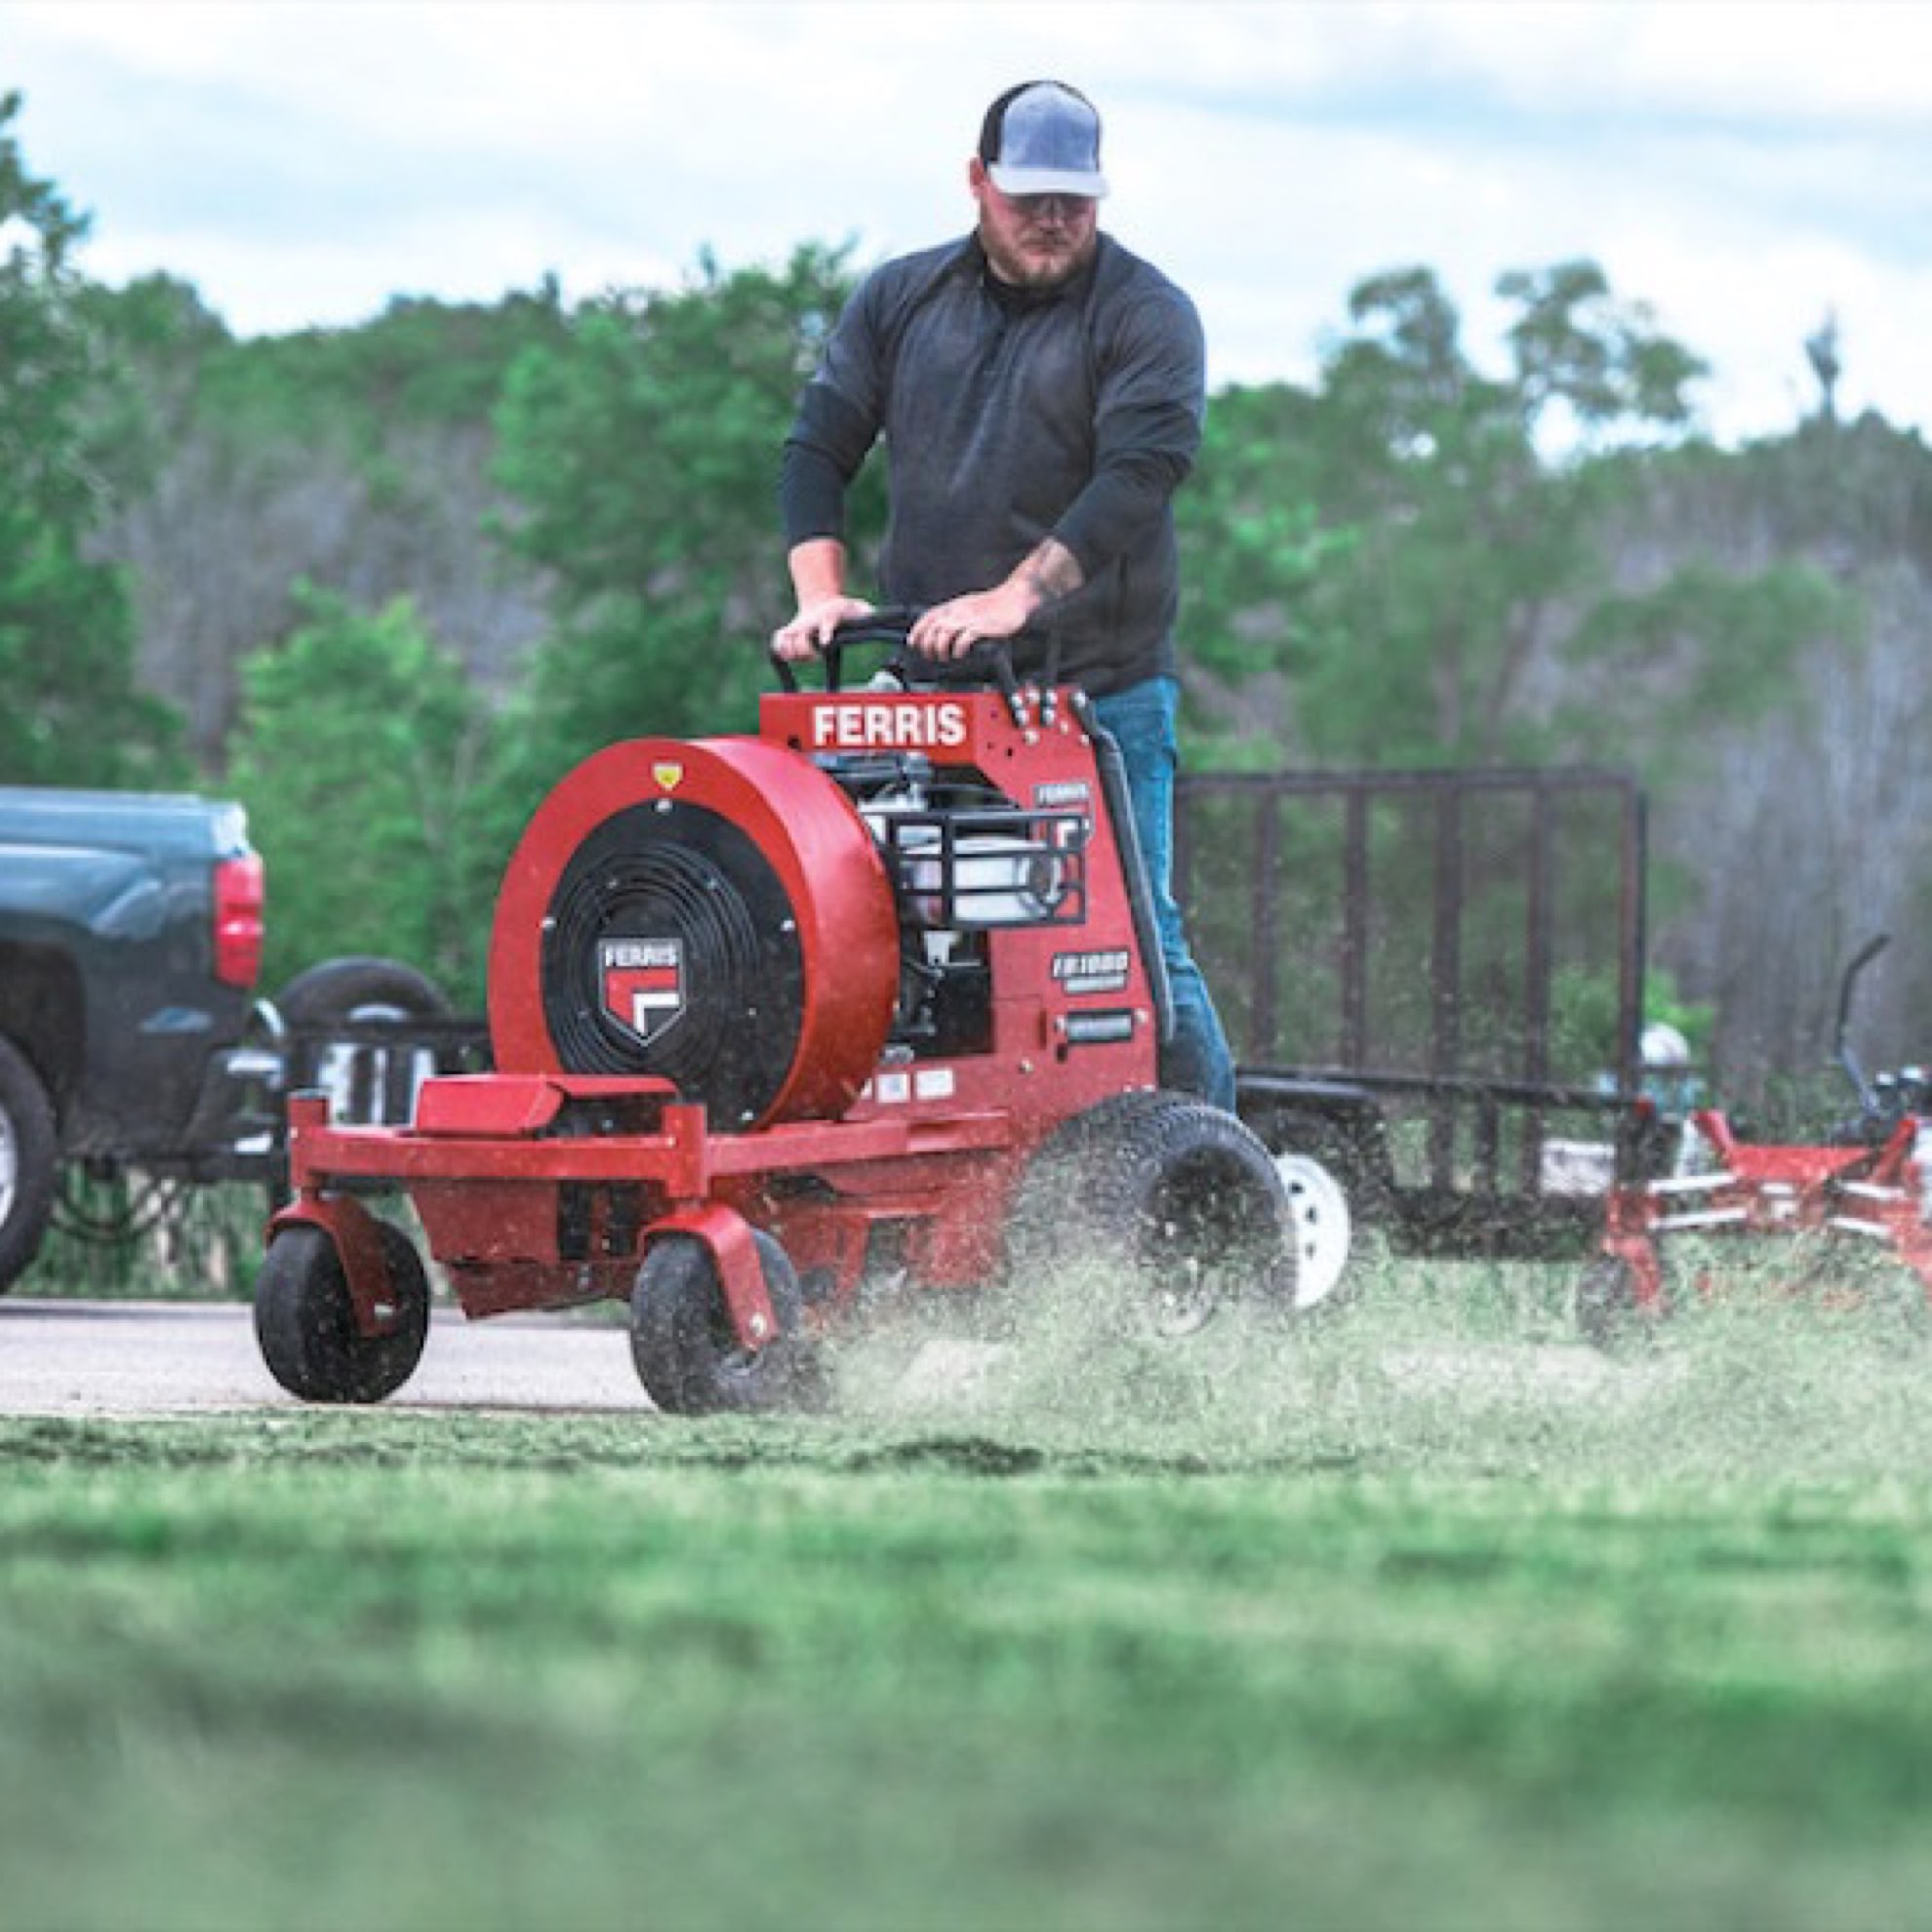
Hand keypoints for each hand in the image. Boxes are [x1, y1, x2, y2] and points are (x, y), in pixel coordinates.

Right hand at [771, 595, 875, 661]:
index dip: (825, 633)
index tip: (826, 644)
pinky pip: (777, 643)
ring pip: (786, 642)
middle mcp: (810, 622)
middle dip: (806, 650)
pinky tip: (791, 655)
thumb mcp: (859, 607)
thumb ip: (869, 613)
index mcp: (828, 616)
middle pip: (801, 639)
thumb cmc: (844, 608)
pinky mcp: (788, 632)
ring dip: (794, 653)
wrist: (821, 600)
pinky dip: (780, 650)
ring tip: (806, 656)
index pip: (825, 624)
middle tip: (815, 656)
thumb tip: (888, 618)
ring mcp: (797, 627)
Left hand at [907, 584, 1035, 661]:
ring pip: (944, 633)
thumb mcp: (967, 605)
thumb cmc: (993, 605)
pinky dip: (958, 649)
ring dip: (940, 649)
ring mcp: (969, 618)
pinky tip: (959, 654)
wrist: (1014, 598)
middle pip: (933, 628)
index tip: (913, 644)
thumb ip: (954, 615)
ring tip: (944, 657)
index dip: (917, 631)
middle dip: (927, 645)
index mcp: (953, 606)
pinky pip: (964, 639)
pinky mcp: (981, 626)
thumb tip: (941, 629)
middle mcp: (957, 611)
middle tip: (930, 656)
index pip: (927, 617)